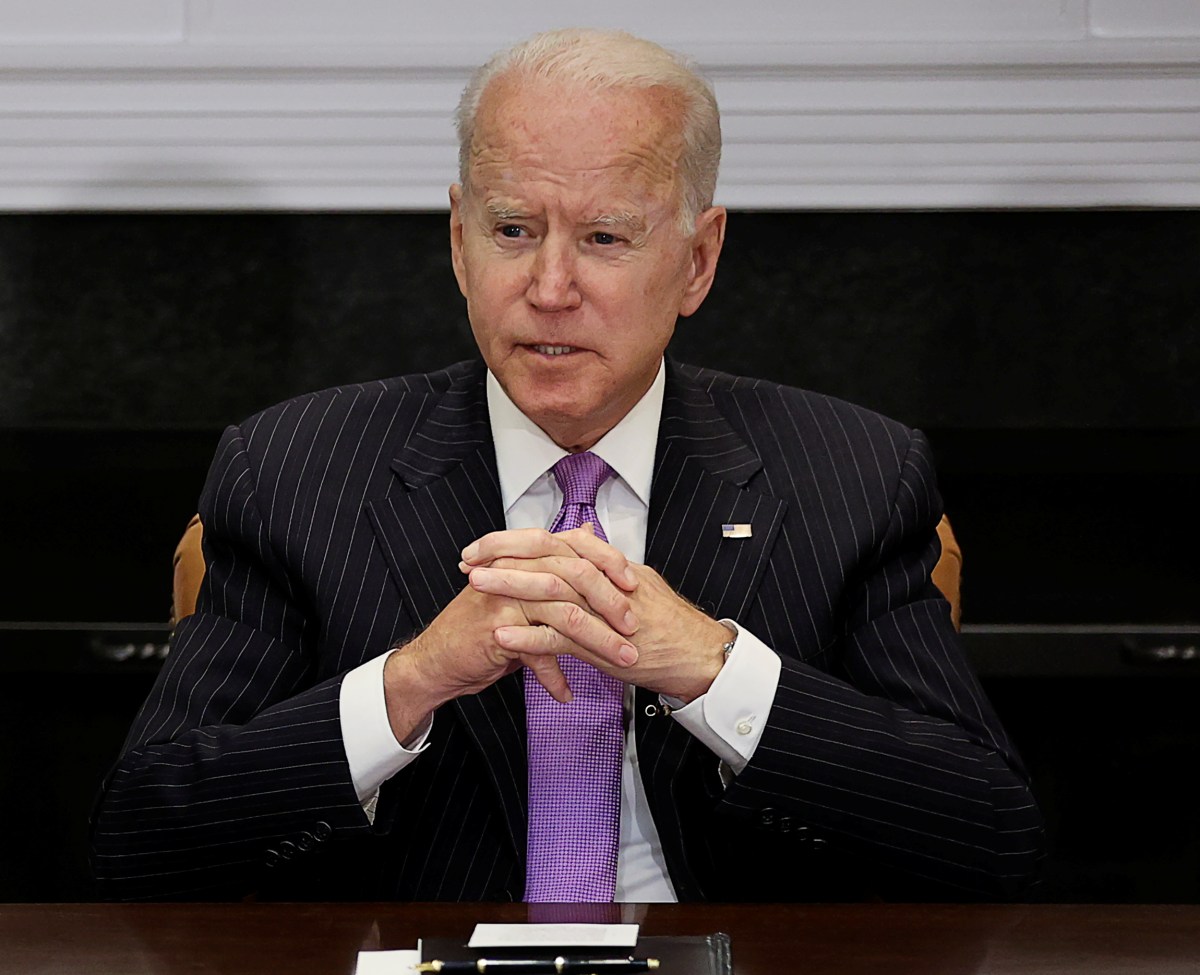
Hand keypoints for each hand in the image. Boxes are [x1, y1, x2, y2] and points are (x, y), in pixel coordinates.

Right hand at [383, 561, 638, 744]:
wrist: (437, 659)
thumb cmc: (482, 627)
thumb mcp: (522, 591)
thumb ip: (554, 569)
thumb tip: (589, 539)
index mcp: (524, 557)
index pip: (574, 548)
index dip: (608, 562)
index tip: (635, 583)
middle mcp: (515, 571)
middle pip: (575, 578)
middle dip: (611, 603)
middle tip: (635, 627)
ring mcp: (505, 598)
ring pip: (565, 615)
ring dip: (598, 642)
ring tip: (622, 660)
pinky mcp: (496, 630)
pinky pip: (537, 652)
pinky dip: (555, 676)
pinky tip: (566, 693)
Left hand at [462, 527, 731, 702]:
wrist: (699, 655)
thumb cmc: (669, 625)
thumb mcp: (637, 581)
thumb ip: (605, 559)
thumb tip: (582, 533)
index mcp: (611, 564)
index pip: (557, 539)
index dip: (519, 540)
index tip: (487, 545)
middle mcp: (606, 580)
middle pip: (548, 555)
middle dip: (504, 554)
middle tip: (470, 558)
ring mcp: (605, 611)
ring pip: (550, 589)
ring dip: (509, 586)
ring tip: (477, 584)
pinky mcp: (605, 644)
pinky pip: (560, 637)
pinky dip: (528, 635)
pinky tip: (501, 633)